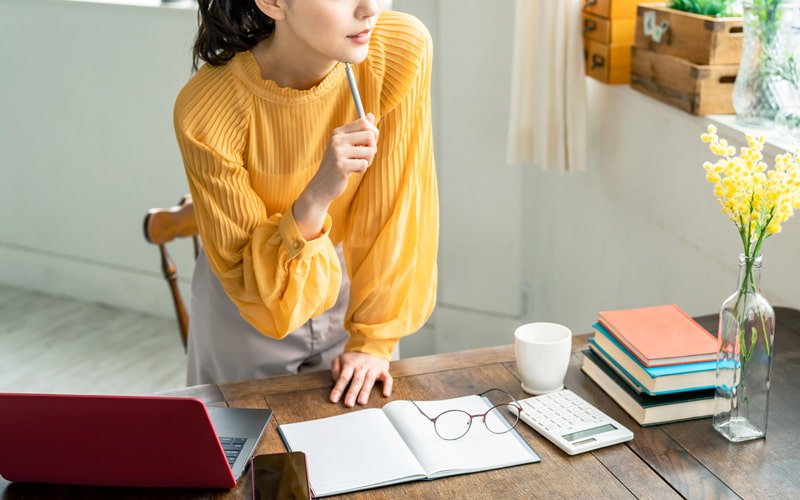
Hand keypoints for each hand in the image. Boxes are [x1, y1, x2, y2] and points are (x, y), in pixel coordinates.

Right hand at [293, 114, 378, 238]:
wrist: (322, 186)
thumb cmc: (338, 165)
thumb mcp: (347, 146)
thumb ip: (359, 132)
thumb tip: (371, 115)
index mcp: (338, 132)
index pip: (364, 122)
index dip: (373, 132)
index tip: (369, 143)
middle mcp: (337, 139)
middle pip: (370, 135)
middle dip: (373, 147)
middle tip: (364, 156)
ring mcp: (338, 152)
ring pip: (370, 151)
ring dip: (368, 161)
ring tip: (356, 165)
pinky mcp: (341, 165)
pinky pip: (364, 164)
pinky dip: (362, 170)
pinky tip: (352, 172)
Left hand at [330, 351, 392, 407]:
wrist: (370, 348)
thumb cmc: (353, 359)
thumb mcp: (340, 359)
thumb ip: (335, 369)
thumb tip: (336, 380)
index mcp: (350, 364)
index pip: (343, 377)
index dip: (338, 388)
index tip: (334, 399)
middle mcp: (362, 366)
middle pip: (357, 380)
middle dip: (352, 392)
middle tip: (348, 404)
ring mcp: (373, 368)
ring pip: (369, 379)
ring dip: (366, 391)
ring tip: (361, 402)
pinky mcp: (383, 370)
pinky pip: (387, 378)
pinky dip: (387, 386)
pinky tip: (385, 394)